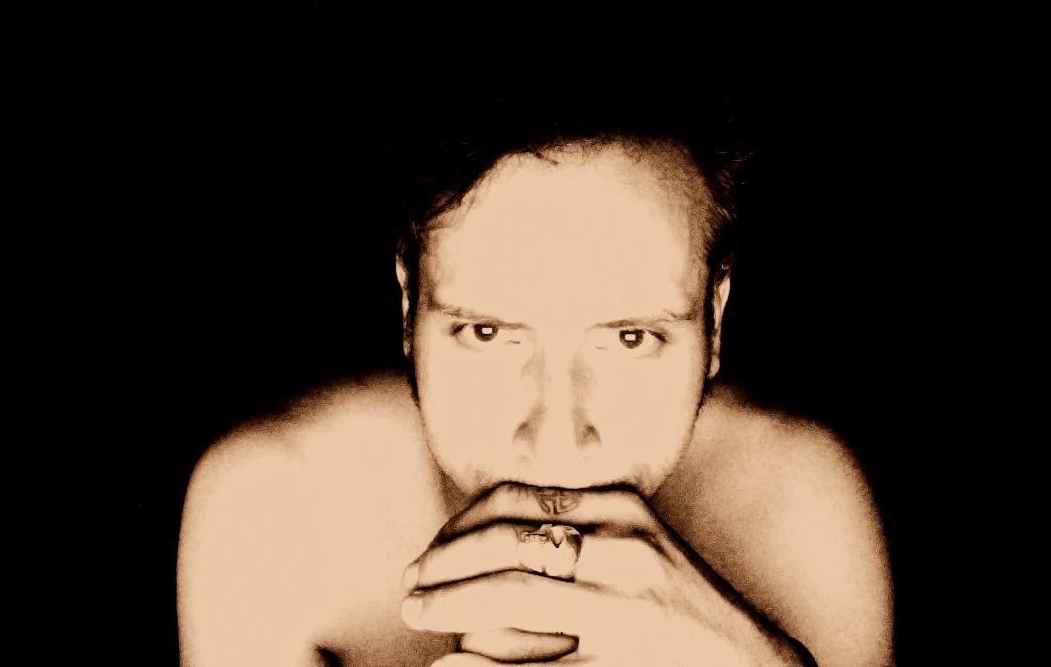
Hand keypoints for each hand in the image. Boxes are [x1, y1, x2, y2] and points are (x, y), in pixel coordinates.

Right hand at [401, 483, 813, 665]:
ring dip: (464, 528)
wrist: (733, 649)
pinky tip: (470, 530)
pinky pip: (546, 492)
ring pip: (521, 504)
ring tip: (429, 556)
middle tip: (410, 583)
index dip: (452, 603)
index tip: (413, 611)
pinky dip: (499, 508)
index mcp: (621, 608)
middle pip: (511, 543)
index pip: (513, 596)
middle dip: (447, 563)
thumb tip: (444, 663)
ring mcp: (628, 515)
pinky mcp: (627, 497)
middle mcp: (626, 552)